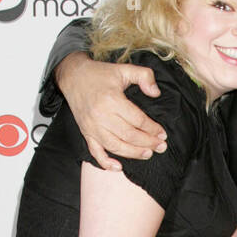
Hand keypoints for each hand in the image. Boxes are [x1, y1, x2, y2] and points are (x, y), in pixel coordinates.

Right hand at [54, 53, 166, 169]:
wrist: (73, 76)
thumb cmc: (100, 74)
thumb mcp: (124, 69)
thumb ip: (144, 76)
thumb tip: (156, 93)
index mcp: (112, 99)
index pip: (137, 119)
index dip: (152, 128)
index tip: (163, 134)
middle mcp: (101, 115)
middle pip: (129, 135)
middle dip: (148, 143)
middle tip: (161, 146)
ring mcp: (92, 126)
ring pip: (115, 146)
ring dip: (133, 153)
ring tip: (148, 154)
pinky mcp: (86, 133)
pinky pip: (95, 152)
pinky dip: (106, 162)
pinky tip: (118, 167)